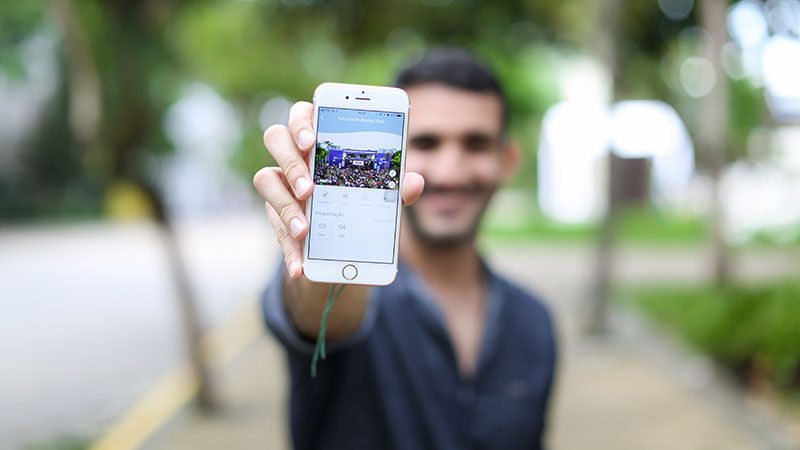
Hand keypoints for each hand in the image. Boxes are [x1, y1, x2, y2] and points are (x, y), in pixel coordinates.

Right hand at [253, 101, 424, 278]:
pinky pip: (274, 227)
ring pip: (266, 180)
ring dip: (285, 206)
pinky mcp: (276, 214)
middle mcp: (295, 155)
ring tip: (305, 230)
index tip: (312, 140)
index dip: (303, 122)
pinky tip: (300, 266)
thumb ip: (395, 186)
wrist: (344, 241)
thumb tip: (414, 182)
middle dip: (291, 162)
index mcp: (320, 140)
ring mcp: (281, 184)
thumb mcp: (382, 194)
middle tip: (309, 189)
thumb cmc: (361, 199)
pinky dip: (289, 250)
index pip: (303, 114)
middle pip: (276, 138)